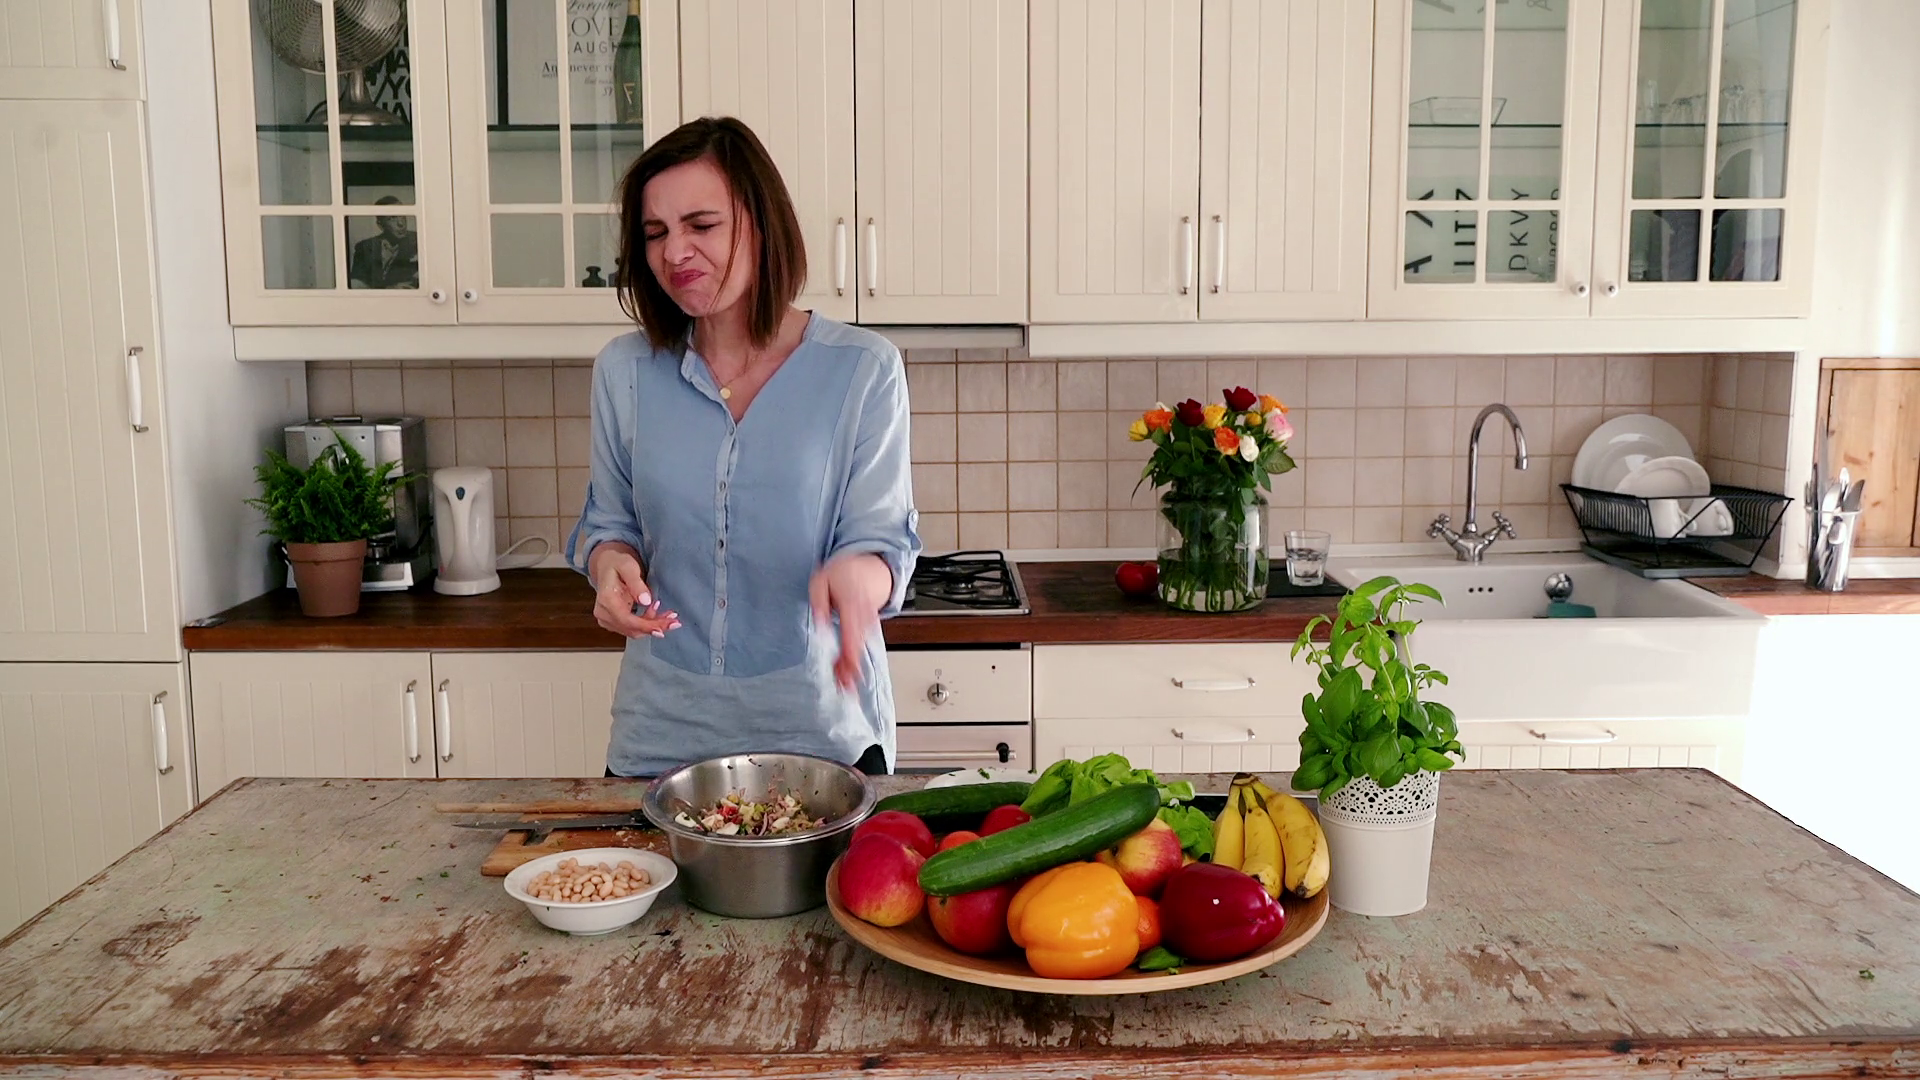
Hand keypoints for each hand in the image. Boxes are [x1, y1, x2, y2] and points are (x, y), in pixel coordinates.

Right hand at [589, 543, 679, 638]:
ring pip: (634, 631)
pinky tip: (657, 612)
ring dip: (653, 626)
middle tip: (674, 622)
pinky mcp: (613, 621)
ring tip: (669, 615)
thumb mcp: (628, 567)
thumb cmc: (617, 563)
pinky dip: (647, 624)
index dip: (646, 626)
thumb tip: (645, 601)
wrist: (607, 565)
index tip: (663, 628)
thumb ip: (636, 583)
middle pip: (632, 629)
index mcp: (606, 600)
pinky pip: (632, 628)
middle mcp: (603, 613)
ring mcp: (607, 619)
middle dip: (655, 627)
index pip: (626, 620)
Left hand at [809, 554, 891, 690]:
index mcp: (851, 604)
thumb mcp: (821, 581)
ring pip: (859, 650)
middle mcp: (863, 616)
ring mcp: (869, 623)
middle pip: (857, 648)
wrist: (870, 568)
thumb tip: (818, 625)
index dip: (848, 657)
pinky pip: (860, 646)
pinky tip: (845, 673)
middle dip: (850, 671)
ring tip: (843, 686)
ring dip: (851, 669)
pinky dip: (853, 661)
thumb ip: (819, 603)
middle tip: (843, 689)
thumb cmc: (843, 573)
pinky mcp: (869, 628)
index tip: (845, 673)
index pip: (850, 634)